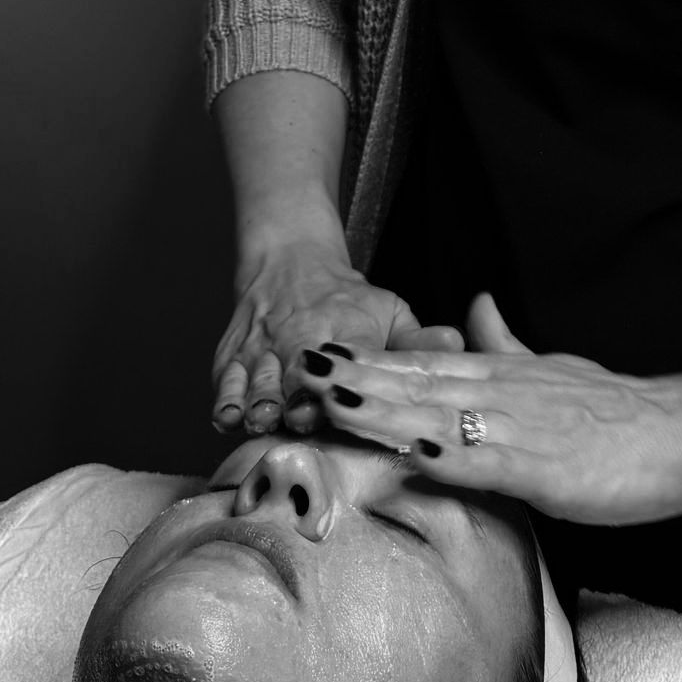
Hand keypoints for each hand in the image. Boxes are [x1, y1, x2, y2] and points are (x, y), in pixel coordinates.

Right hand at [212, 241, 463, 438]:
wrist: (287, 262)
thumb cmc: (347, 302)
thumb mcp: (389, 311)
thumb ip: (418, 339)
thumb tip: (457, 344)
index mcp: (343, 329)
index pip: (344, 356)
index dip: (343, 380)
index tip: (343, 401)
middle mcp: (299, 340)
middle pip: (296, 374)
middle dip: (299, 398)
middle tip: (303, 419)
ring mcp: (262, 351)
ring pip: (257, 379)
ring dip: (261, 400)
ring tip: (264, 420)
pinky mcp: (232, 359)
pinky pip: (225, 381)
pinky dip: (226, 399)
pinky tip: (227, 418)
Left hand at [303, 292, 681, 523]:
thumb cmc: (617, 412)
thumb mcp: (553, 367)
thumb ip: (506, 343)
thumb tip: (475, 306)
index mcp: (499, 376)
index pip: (420, 364)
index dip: (366, 361)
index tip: (315, 357)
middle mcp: (500, 395)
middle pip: (415, 384)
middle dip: (356, 379)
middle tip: (298, 374)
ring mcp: (519, 429)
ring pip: (440, 416)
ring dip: (384, 409)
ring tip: (333, 401)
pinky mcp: (544, 468)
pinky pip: (488, 462)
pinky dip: (448, 456)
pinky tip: (413, 452)